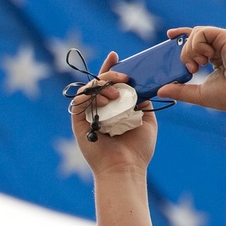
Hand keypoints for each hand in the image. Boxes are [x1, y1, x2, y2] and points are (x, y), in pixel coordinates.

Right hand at [69, 52, 158, 176]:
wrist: (126, 168)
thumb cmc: (138, 149)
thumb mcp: (147, 119)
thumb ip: (143, 101)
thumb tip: (142, 83)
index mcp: (114, 108)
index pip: (109, 84)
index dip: (111, 69)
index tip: (116, 56)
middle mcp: (100, 110)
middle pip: (97, 83)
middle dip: (109, 74)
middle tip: (124, 78)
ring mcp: (88, 115)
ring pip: (88, 89)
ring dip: (102, 85)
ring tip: (116, 95)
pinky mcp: (78, 123)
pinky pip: (79, 101)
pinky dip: (91, 95)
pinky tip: (105, 100)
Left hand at [156, 25, 225, 112]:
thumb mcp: (198, 94)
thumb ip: (180, 91)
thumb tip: (160, 91)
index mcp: (214, 59)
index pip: (194, 44)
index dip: (180, 39)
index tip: (169, 36)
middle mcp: (217, 48)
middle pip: (190, 39)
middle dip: (183, 54)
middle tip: (191, 69)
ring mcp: (221, 41)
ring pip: (194, 34)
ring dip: (190, 50)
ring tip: (199, 65)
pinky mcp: (224, 36)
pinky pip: (201, 31)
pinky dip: (197, 44)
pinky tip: (206, 57)